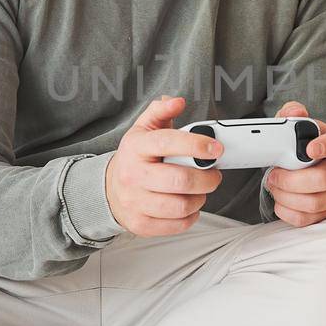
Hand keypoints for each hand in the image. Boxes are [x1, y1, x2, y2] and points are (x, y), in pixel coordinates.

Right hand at [105, 96, 223, 236]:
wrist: (110, 188)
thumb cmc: (135, 158)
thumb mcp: (144, 129)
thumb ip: (161, 111)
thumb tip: (177, 102)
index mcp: (136, 147)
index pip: (168, 143)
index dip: (196, 145)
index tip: (216, 148)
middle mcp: (134, 175)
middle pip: (180, 180)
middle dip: (207, 178)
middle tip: (213, 174)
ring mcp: (135, 202)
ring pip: (182, 205)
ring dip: (200, 198)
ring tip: (199, 189)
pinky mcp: (141, 223)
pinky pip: (177, 224)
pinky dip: (191, 216)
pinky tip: (188, 204)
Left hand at [262, 101, 325, 226]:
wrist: (309, 166)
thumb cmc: (303, 144)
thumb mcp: (296, 125)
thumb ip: (292, 113)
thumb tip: (295, 112)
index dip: (325, 146)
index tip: (309, 149)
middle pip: (325, 179)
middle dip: (292, 180)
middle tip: (273, 175)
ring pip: (316, 202)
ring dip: (287, 197)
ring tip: (274, 187)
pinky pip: (310, 219)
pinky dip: (289, 212)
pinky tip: (280, 202)